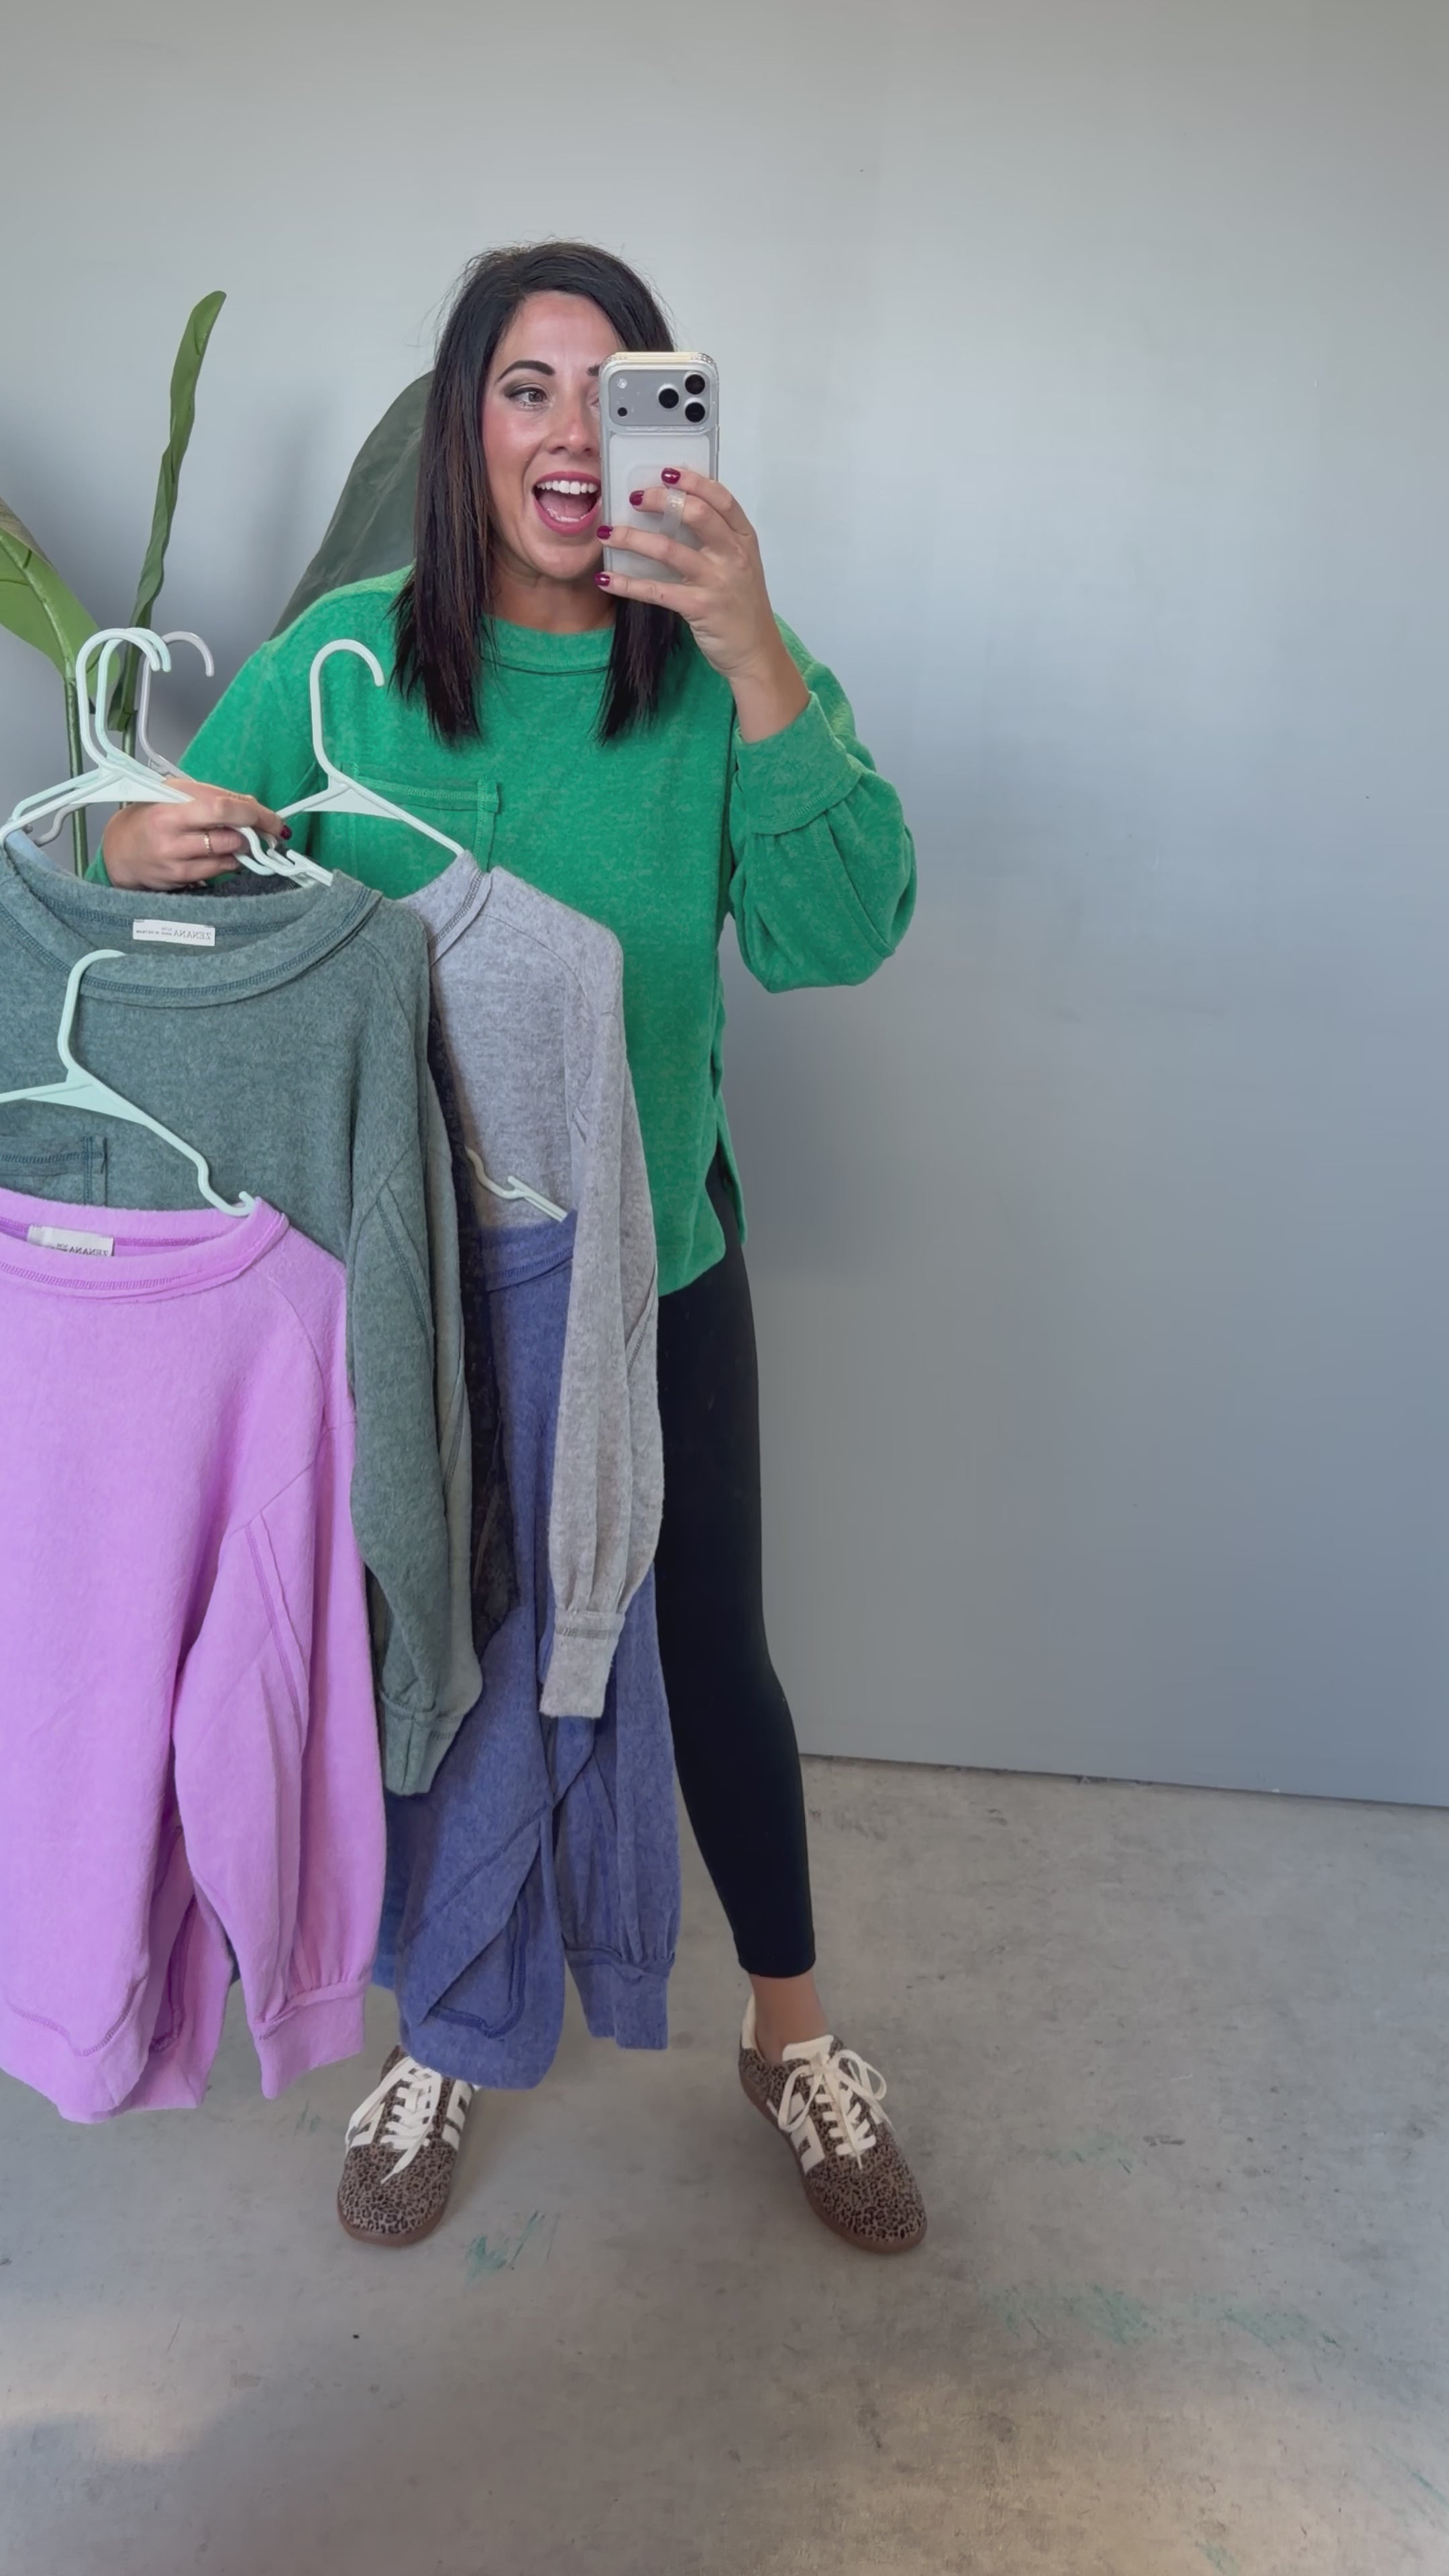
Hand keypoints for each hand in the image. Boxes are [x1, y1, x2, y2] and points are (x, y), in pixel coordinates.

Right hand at [100, 777, 291, 889]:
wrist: (120, 849)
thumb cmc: (152, 816)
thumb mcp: (176, 794)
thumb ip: (213, 797)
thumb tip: (253, 805)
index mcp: (171, 806)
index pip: (221, 808)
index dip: (254, 814)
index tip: (275, 820)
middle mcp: (171, 834)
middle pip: (228, 837)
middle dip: (254, 835)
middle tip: (264, 833)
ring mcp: (174, 860)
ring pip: (227, 857)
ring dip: (242, 850)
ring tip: (241, 842)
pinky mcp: (178, 880)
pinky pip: (217, 872)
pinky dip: (228, 863)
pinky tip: (224, 856)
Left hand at [597, 469, 808, 742]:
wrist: (756, 652)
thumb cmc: (741, 605)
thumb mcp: (739, 564)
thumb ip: (716, 538)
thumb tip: (676, 510)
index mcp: (744, 539)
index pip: (722, 499)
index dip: (694, 481)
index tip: (667, 471)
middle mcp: (733, 556)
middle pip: (697, 515)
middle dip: (662, 501)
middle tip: (634, 498)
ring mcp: (717, 582)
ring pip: (670, 550)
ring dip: (633, 538)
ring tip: (608, 533)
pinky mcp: (699, 608)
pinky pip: (656, 591)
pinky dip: (627, 584)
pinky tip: (606, 579)